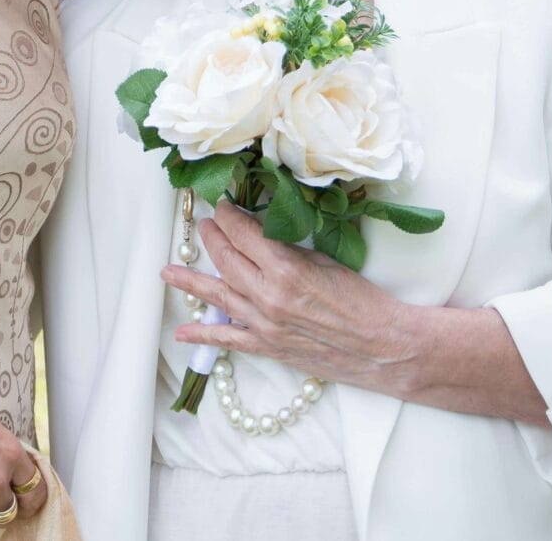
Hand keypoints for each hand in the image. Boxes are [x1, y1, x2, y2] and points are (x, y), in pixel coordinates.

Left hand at [162, 199, 422, 393]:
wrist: (383, 345)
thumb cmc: (362, 300)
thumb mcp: (326, 261)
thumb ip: (289, 249)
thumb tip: (262, 233)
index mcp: (285, 267)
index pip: (243, 233)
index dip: (229, 216)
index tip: (222, 205)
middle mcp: (268, 295)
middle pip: (226, 259)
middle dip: (212, 238)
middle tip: (204, 225)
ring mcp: (264, 323)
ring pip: (218, 295)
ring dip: (191, 281)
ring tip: (168, 272)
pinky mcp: (268, 346)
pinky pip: (228, 339)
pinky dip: (203, 334)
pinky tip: (183, 331)